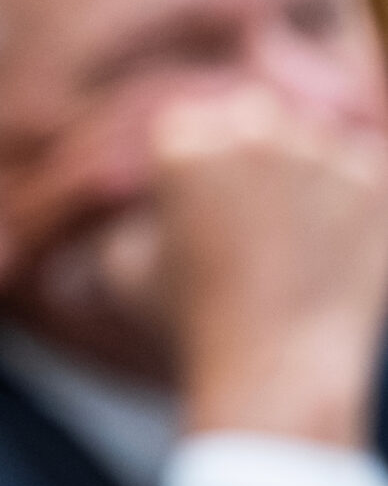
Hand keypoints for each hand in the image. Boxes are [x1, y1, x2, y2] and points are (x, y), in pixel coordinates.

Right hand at [152, 86, 387, 448]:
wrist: (275, 369)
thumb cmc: (187, 323)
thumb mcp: (123, 268)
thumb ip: (129, 218)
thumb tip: (148, 205)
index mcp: (180, 142)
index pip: (185, 125)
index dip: (191, 170)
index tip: (199, 212)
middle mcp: (249, 130)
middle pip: (250, 116)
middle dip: (249, 155)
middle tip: (249, 218)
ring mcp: (317, 150)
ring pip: (311, 137)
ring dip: (304, 172)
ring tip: (291, 238)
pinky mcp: (374, 178)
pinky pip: (365, 165)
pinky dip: (352, 198)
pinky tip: (331, 244)